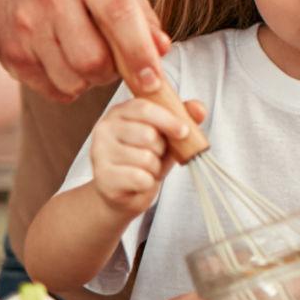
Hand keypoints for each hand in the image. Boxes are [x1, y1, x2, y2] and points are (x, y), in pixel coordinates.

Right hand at [0, 0, 171, 102]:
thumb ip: (144, 19)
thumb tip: (161, 49)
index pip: (118, 12)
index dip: (139, 51)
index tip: (152, 80)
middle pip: (93, 58)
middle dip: (111, 72)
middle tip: (112, 64)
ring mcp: (27, 23)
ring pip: (72, 80)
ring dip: (89, 82)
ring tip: (86, 61)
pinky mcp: (11, 53)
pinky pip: (52, 90)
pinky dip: (67, 88)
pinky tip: (63, 66)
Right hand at [88, 97, 205, 218]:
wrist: (125, 191)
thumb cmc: (146, 157)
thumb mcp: (167, 134)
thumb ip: (183, 117)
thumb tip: (199, 109)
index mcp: (121, 112)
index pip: (143, 108)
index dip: (167, 119)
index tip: (184, 131)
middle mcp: (104, 128)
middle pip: (147, 134)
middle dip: (161, 148)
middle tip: (155, 154)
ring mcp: (100, 153)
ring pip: (145, 158)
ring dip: (155, 167)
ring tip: (146, 168)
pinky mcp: (103, 177)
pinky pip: (139, 178)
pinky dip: (147, 182)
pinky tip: (139, 181)